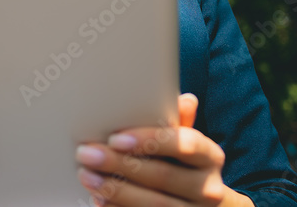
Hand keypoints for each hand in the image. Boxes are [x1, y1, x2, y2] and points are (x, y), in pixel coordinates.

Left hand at [74, 93, 253, 206]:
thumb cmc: (188, 166)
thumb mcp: (188, 143)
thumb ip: (178, 122)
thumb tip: (184, 99)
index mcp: (209, 156)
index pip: (183, 144)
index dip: (151, 140)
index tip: (115, 138)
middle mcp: (207, 187)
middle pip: (162, 175)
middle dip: (120, 164)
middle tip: (86, 154)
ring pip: (154, 203)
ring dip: (115, 189)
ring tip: (87, 176)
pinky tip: (99, 199)